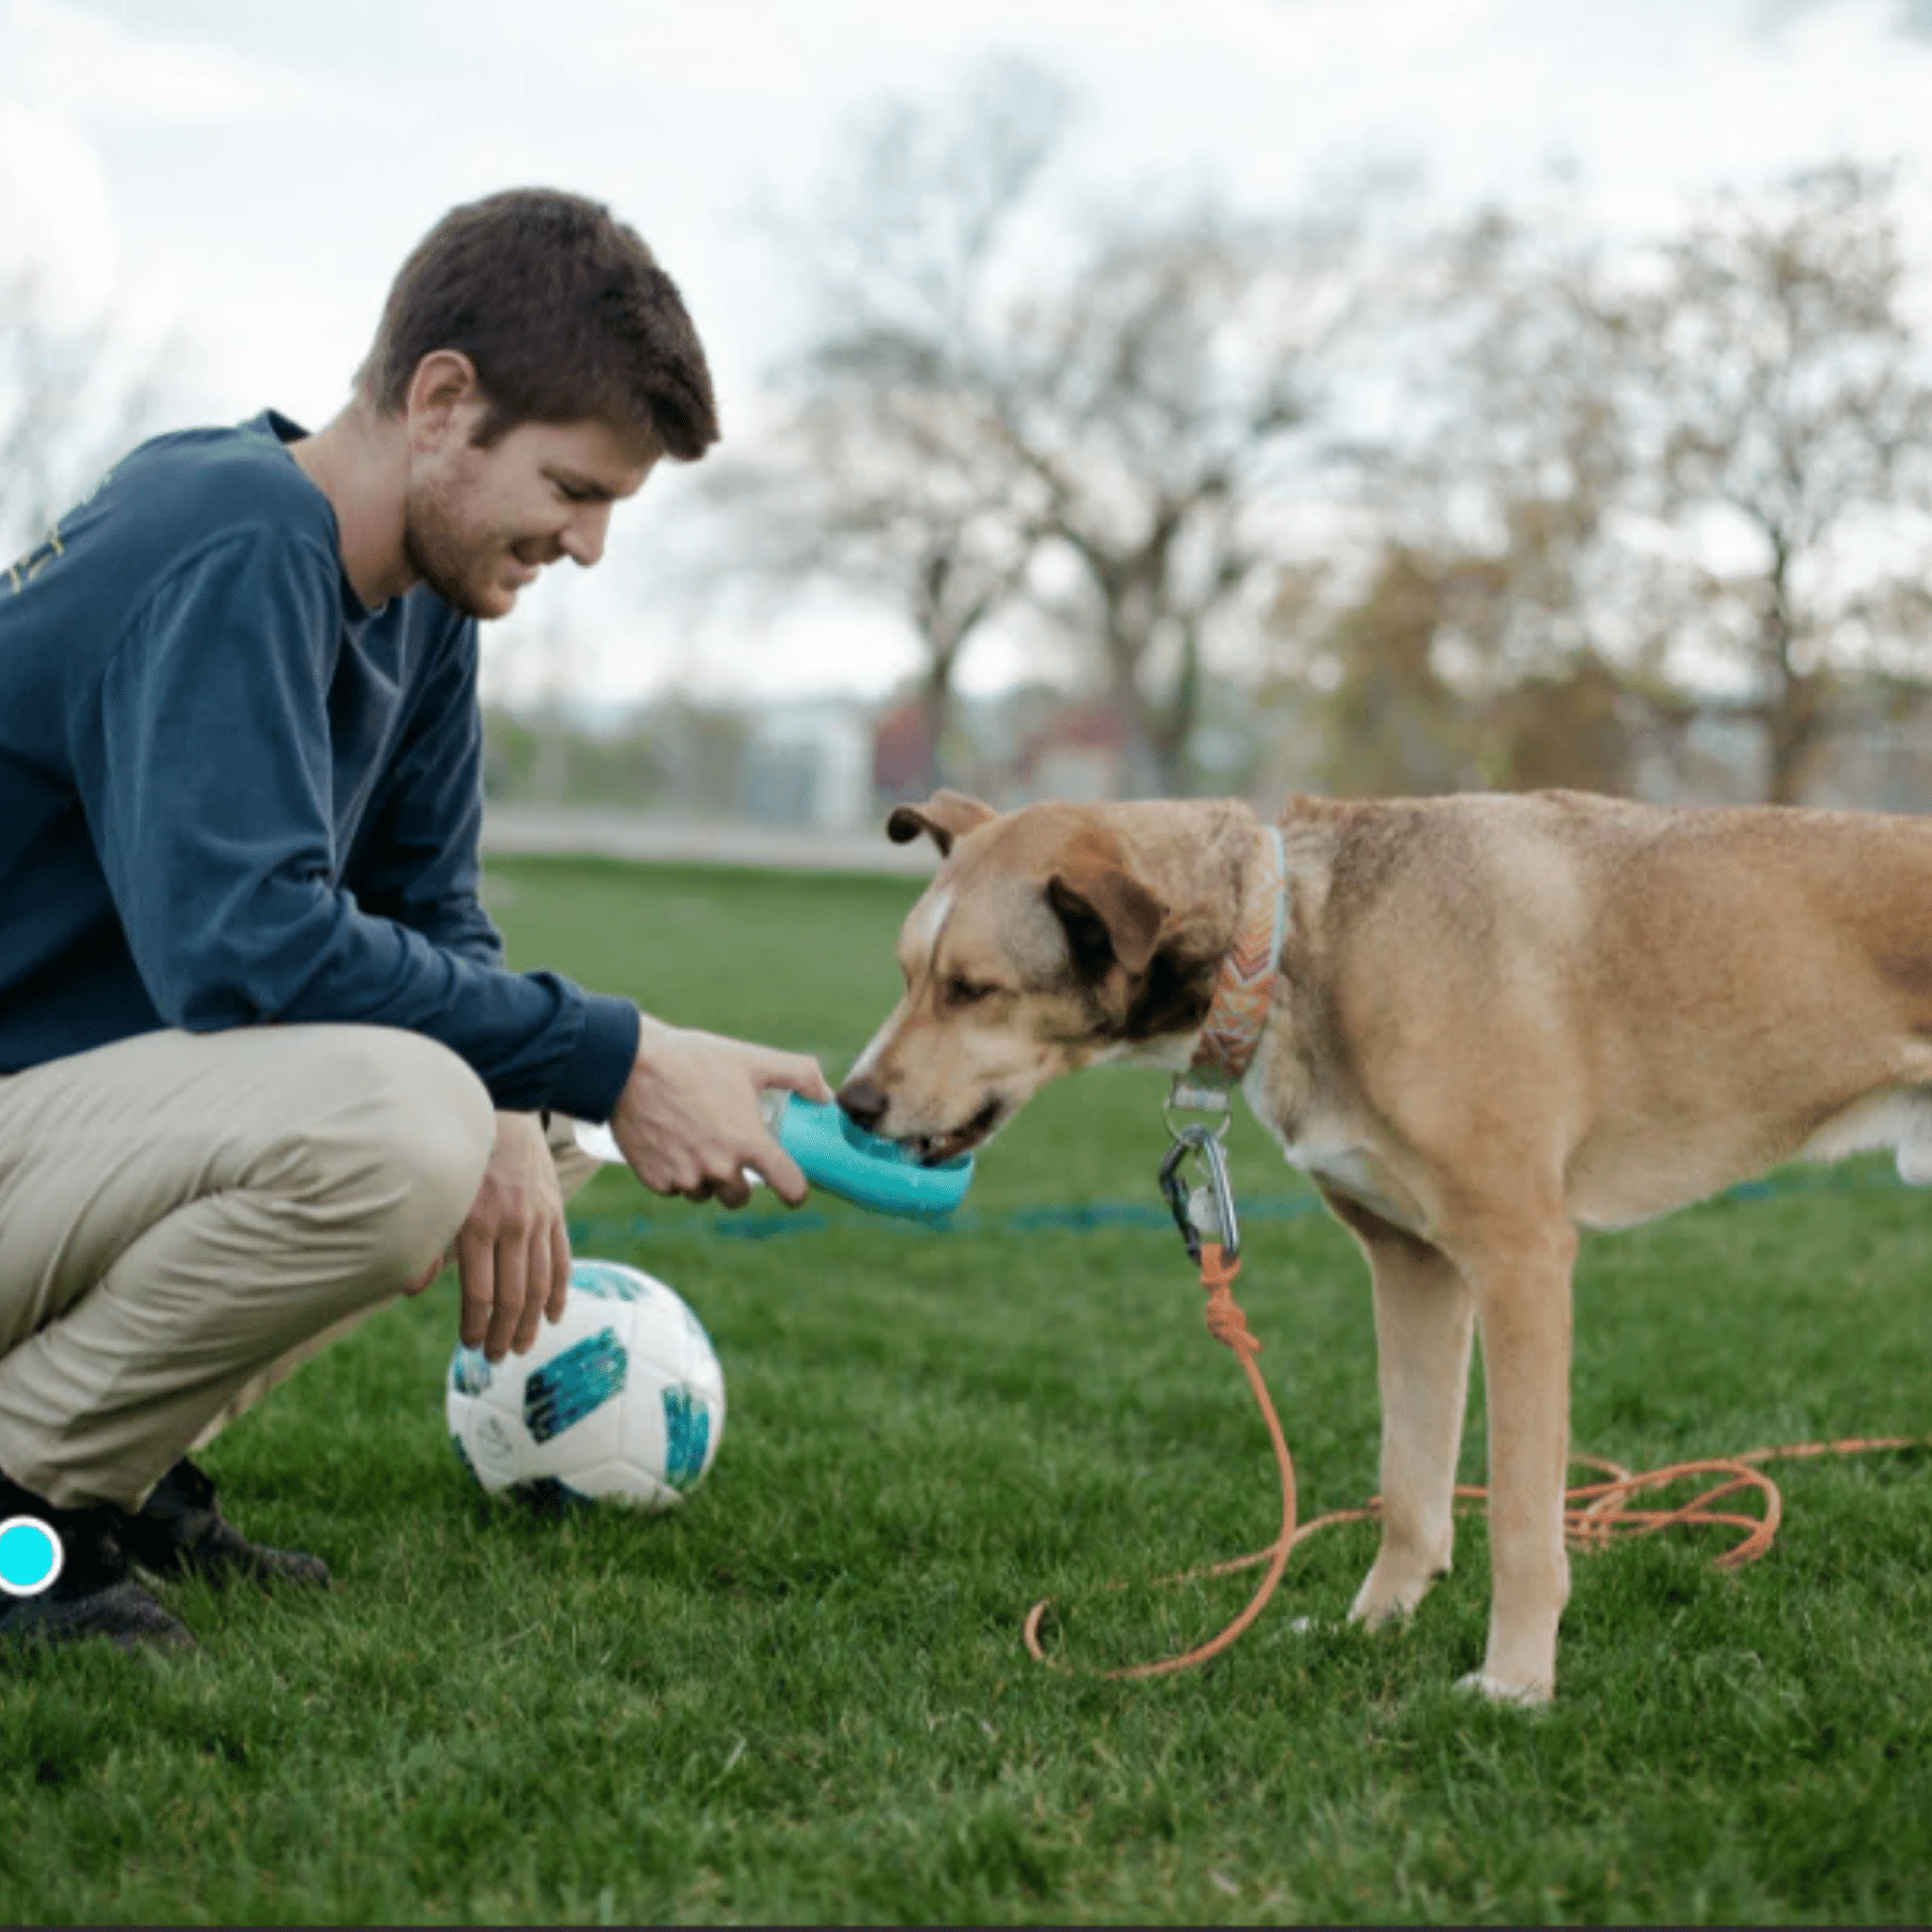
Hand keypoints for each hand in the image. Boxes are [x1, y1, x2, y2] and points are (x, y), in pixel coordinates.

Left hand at [429, 1110, 570, 1361]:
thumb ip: (427, 1245)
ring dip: (531, 1322)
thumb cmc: (459, 1162)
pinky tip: (553, 1316)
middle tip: (496, 1357)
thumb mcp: (439, 1199)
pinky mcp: (556, 1213)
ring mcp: (539, 1220)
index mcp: (477, 1226)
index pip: (480, 1293)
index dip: (475, 1325)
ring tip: (522, 1346)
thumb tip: (411, 1290)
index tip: (469, 1344)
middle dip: (503, 1333)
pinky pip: (562, 1260)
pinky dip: (560, 1292)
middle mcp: (512, 1226)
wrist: (501, 1116)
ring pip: (540, 1285)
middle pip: (513, 1296)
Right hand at [611, 1017, 830, 1208]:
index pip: (790, 1187)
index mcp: (749, 1142)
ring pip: (705, 1194)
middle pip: (741, 1198)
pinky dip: (676, 1174)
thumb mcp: (753, 1059)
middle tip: (732, 1154)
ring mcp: (685, 1177)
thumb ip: (799, 1074)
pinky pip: (674, 1189)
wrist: (629, 1064)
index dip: (797, 1192)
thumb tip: (825, 1095)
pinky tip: (672, 1146)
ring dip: (707, 1179)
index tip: (794, 1190)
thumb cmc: (694, 1060)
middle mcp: (719, 1168)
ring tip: (698, 1144)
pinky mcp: (655, 1180)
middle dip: (742, 1182)